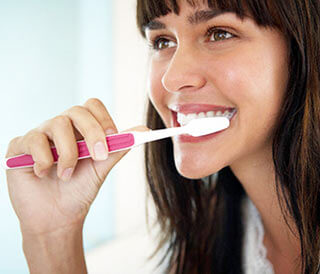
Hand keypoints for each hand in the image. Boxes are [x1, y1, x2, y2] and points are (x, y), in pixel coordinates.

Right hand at [5, 98, 148, 235]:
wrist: (57, 218)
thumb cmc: (80, 191)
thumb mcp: (102, 168)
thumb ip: (119, 147)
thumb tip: (144, 130)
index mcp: (81, 129)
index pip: (92, 106)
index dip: (103, 118)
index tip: (113, 137)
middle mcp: (61, 127)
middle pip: (77, 111)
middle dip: (92, 133)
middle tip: (98, 157)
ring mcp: (40, 135)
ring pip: (57, 124)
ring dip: (68, 153)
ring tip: (67, 175)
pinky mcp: (20, 146)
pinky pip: (33, 140)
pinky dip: (44, 159)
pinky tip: (44, 174)